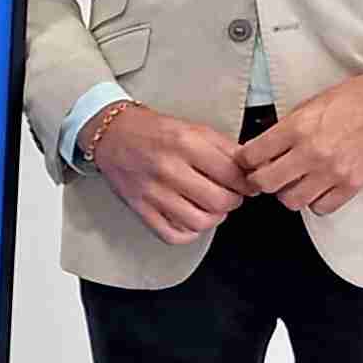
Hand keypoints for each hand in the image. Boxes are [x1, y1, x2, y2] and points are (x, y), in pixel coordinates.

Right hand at [88, 103, 251, 243]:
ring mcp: (153, 193)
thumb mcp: (194, 128)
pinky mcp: (141, 209)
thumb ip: (225, 148)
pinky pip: (173, 235)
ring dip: (214, 218)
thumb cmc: (155, 130)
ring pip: (199, 222)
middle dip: (233, 201)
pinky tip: (191, 218)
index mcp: (185, 143)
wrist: (112, 135)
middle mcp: (168, 169)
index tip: (248, 184)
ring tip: (211, 206)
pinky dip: (189, 232)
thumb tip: (250, 170)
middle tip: (231, 195)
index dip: (247, 183)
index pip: (232, 174)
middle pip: (219, 202)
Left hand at [238, 62, 362, 213]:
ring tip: (295, 180)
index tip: (248, 160)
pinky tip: (318, 187)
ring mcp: (333, 172)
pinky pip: (321, 208)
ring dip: (288, 192)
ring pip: (291, 201)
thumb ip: (287, 126)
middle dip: (261, 179)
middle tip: (266, 174)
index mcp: (298, 127)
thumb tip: (265, 145)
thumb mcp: (313, 102)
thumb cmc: (358, 97)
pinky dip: (316, 201)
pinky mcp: (352, 185)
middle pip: (266, 183)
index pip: (252, 155)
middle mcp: (312, 152)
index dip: (246, 159)